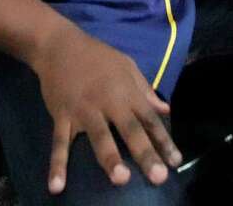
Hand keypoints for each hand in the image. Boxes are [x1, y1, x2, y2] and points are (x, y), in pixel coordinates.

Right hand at [34, 23, 180, 195]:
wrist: (60, 46)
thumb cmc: (98, 57)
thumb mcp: (128, 67)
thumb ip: (146, 91)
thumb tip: (166, 110)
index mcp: (128, 93)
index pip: (150, 120)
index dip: (164, 141)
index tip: (176, 161)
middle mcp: (109, 104)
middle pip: (130, 131)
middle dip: (145, 154)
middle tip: (158, 177)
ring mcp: (85, 111)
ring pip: (100, 137)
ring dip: (110, 158)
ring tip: (121, 179)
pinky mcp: (62, 116)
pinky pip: (59, 143)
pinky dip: (58, 164)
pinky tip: (57, 185)